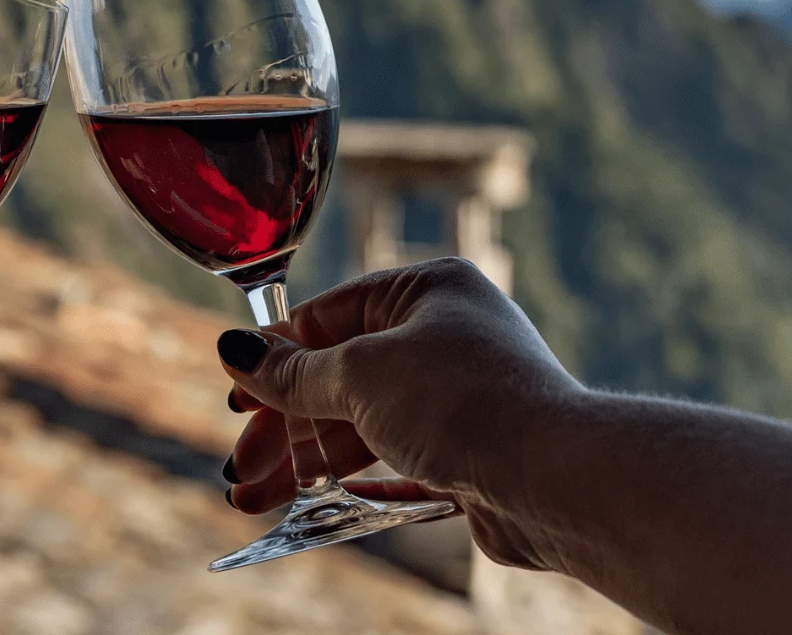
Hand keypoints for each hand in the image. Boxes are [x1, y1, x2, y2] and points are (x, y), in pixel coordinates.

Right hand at [219, 257, 585, 569]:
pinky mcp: (469, 450)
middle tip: (239, 464)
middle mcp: (446, 335)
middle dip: (282, 425)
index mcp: (427, 289)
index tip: (236, 396)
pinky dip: (350, 480)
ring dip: (305, 460)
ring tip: (253, 499)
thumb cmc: (463, 403)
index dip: (275, 359)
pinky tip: (309, 502)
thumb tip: (235, 352)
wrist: (556, 478)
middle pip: (339, 377)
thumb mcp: (360, 377)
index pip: (328, 316)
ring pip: (362, 424)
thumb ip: (293, 372)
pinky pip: (394, 460)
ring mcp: (459, 395)